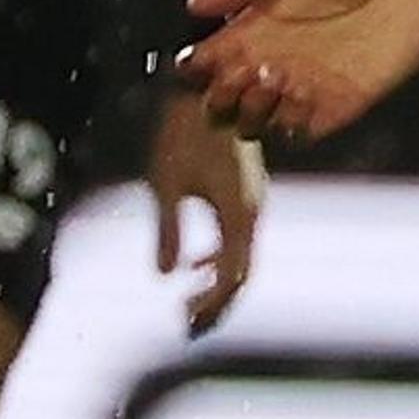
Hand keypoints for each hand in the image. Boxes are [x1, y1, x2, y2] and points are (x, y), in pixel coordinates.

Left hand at [146, 89, 264, 335]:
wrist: (207, 91)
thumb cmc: (183, 134)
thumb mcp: (166, 183)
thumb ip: (169, 229)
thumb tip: (166, 274)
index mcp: (238, 212)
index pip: (233, 275)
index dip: (211, 303)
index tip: (183, 317)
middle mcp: (252, 211)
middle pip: (242, 273)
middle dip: (216, 305)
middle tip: (186, 327)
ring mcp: (252, 204)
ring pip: (242, 258)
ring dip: (218, 286)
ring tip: (189, 308)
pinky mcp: (245, 196)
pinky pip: (239, 241)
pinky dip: (219, 262)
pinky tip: (195, 268)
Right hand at [178, 0, 418, 142]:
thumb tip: (194, 4)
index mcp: (264, 23)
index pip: (215, 58)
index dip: (198, 67)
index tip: (198, 64)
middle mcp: (281, 57)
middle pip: (229, 98)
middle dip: (220, 98)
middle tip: (237, 79)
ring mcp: (310, 83)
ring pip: (260, 121)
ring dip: (254, 114)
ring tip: (269, 85)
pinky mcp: (343, 102)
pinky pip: (305, 133)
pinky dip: (293, 130)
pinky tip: (298, 107)